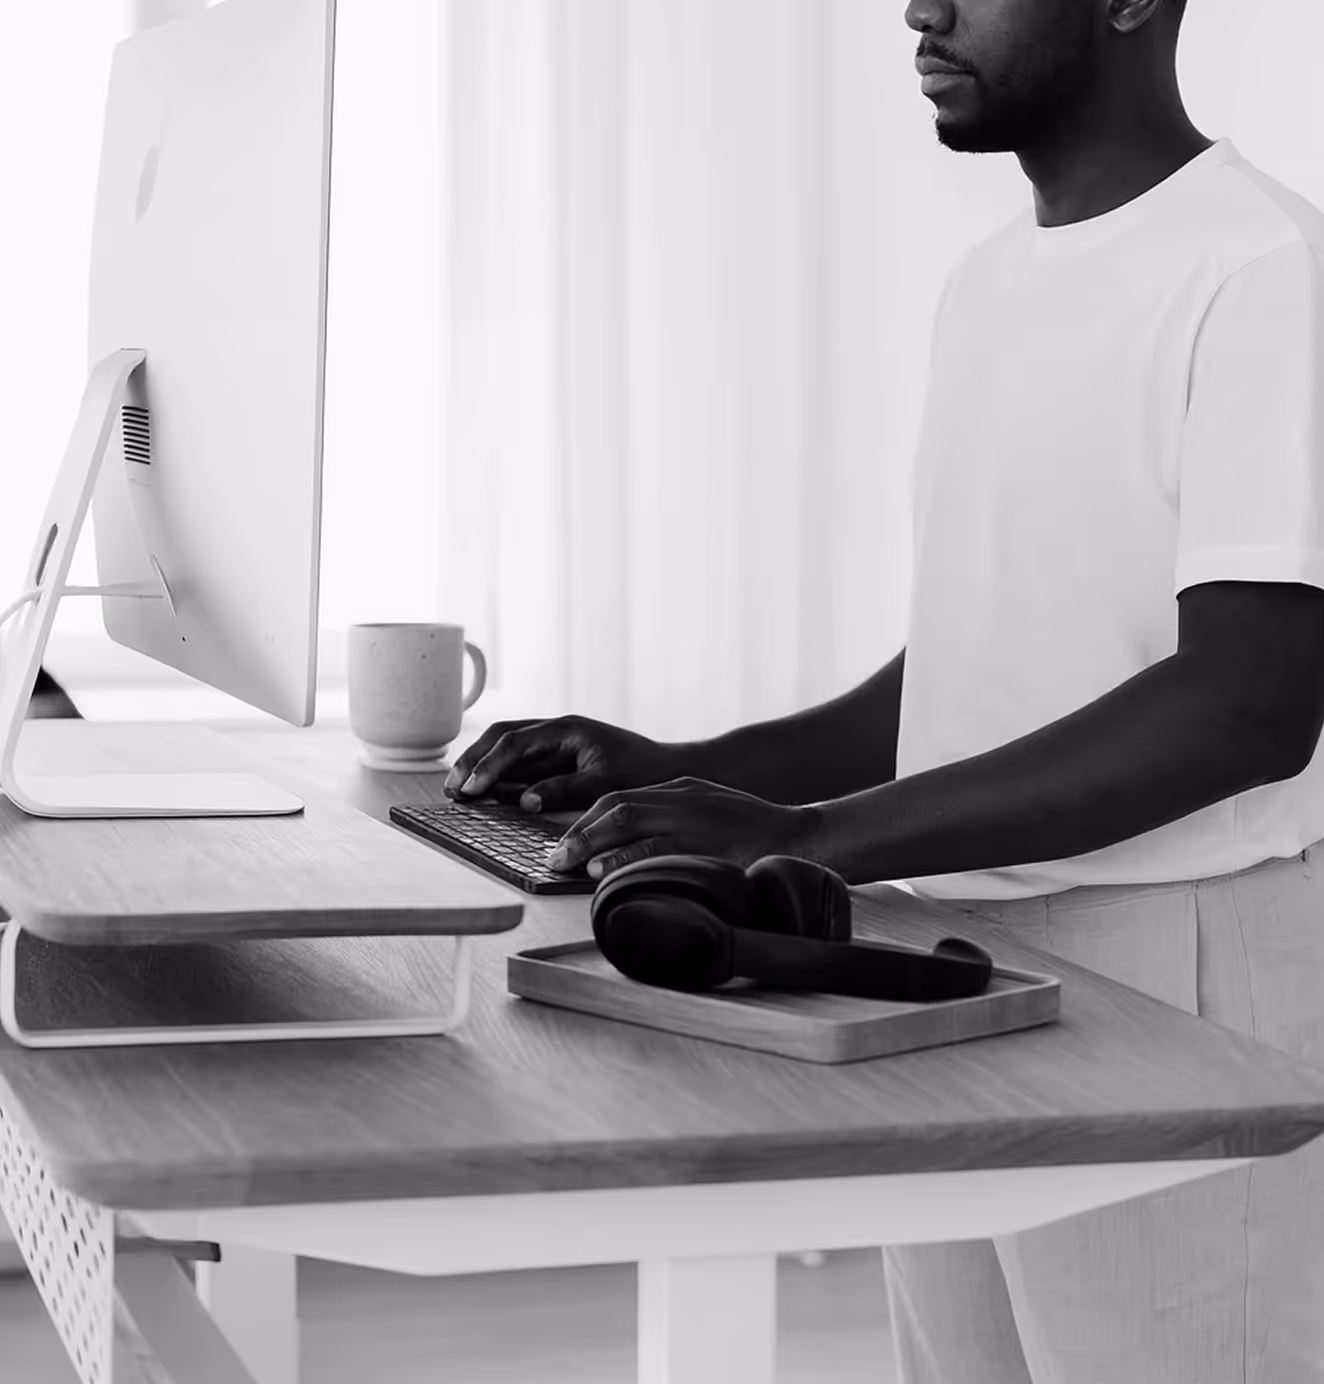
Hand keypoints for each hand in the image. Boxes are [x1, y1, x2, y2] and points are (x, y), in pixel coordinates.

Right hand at [444, 715, 683, 812]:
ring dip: (482, 769)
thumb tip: (523, 801)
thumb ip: (564, 790)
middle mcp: (555, 732)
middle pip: (502, 738)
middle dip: (474, 760)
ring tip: (458, 791)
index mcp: (566, 728)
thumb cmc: (644, 773)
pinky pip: (521, 769)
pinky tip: (484, 796)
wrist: (669, 770)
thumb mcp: (606, 783)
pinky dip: (500, 780)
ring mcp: (554, 747)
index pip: (515, 740)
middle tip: (452, 788)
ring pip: (507, 751)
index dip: (489, 763)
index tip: (471, 788)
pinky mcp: (556, 764)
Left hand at [549, 777, 819, 878]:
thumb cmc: (757, 827)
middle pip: (618, 806)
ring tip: (571, 864)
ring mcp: (695, 822)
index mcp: (681, 789)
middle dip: (581, 832)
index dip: (587, 820)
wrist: (804, 837)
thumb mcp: (709, 807)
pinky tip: (607, 874)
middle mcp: (683, 799)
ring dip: (595, 844)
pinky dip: (628, 860)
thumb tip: (631, 844)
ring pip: (632, 824)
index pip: (620, 797)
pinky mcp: (707, 845)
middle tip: (556, 857)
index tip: (566, 843)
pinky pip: (660, 852)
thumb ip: (674, 816)